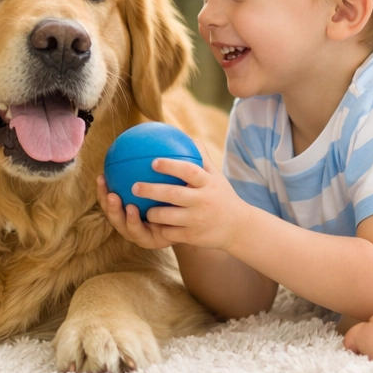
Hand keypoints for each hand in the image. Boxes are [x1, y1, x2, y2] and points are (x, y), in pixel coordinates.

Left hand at [98, 142, 251, 251]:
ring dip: (151, 212)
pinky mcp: (193, 237)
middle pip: (173, 194)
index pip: (189, 171)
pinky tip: (147, 223)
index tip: (153, 162)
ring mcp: (198, 220)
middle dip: (151, 190)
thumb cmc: (220, 195)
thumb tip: (186, 135)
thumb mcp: (216, 175)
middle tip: (134, 186)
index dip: (171, 166)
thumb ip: (200, 157)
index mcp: (208, 183)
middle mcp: (203, 201)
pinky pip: (170, 233)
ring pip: (168, 217)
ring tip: (135, 207)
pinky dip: (158, 228)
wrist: (238, 227)